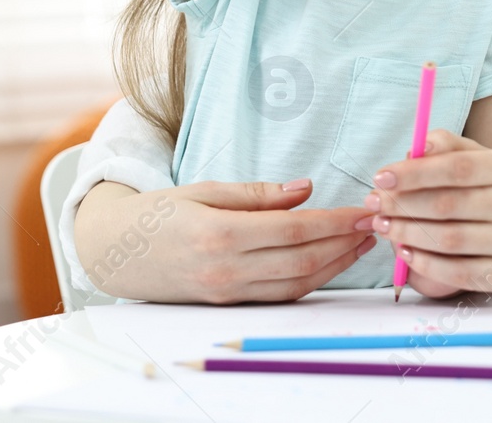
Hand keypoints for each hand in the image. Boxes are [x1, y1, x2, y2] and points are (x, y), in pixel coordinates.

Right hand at [74, 178, 374, 303]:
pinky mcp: (228, 303)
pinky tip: (330, 263)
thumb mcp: (205, 189)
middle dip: (345, 244)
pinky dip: (310, 281)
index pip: (294, 229)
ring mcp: (228, 292)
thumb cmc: (160, 214)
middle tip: (375, 224)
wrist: (116, 253)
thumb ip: (258, 193)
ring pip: (296, 284)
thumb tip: (305, 189)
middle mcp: (227, 270)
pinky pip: (279, 296)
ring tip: (361, 243)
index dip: (335, 221)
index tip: (363, 209)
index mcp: (220, 234)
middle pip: (302, 261)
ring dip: (335, 265)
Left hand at [361, 130, 491, 295]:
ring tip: (383, 226)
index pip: (457, 168)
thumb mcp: (474, 156)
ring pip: (449, 240)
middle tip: (374, 204)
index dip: (415, 173)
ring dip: (407, 233)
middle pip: (449, 205)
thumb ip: (444, 145)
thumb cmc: (490, 186)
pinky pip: (457, 273)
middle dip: (402, 205)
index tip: (381, 177)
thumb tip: (416, 148)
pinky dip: (425, 264)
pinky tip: (404, 252)